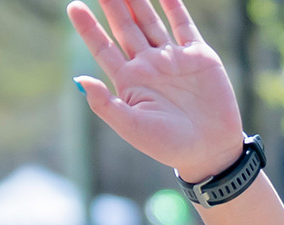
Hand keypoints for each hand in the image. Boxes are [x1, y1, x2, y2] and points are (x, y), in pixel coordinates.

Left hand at [67, 0, 245, 181]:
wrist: (210, 150)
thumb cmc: (168, 145)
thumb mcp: (131, 128)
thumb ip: (105, 105)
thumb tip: (79, 80)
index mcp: (129, 82)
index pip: (103, 47)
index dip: (88, 27)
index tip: (74, 6)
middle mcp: (148, 65)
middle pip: (125, 27)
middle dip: (112, 5)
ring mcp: (172, 58)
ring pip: (150, 21)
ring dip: (137, 1)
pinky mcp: (198, 55)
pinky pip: (183, 24)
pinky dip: (175, 5)